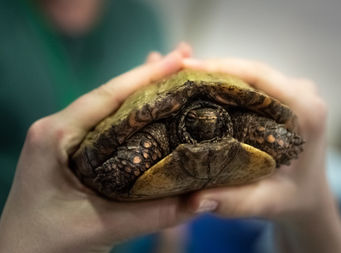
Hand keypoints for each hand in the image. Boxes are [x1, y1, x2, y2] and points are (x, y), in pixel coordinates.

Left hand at [0, 43, 194, 252]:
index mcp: (55, 136)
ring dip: (141, 89)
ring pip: (109, 105)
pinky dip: (132, 110)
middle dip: (149, 75)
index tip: (179, 59)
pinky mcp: (72, 147)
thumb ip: (154, 215)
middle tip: (184, 59)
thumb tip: (204, 200)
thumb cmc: (46, 244)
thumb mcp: (102, 228)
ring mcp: (63, 136)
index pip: (108, 96)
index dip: (146, 76)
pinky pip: (107, 122)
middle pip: (111, 94)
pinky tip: (152, 102)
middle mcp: (57, 127)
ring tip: (173, 71)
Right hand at [183, 58, 340, 252]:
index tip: (187, 68)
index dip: (221, 68)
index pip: (259, 77)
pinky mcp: (285, 94)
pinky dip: (226, 84)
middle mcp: (304, 94)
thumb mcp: (267, 203)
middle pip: (252, 70)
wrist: (310, 196)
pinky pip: (252, 82)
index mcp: (306, 111)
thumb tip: (193, 201)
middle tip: (175, 72)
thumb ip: (235, 202)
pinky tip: (201, 89)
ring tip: (182, 78)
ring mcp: (296, 90)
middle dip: (212, 70)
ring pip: (250, 73)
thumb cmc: (294, 199)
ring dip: (217, 75)